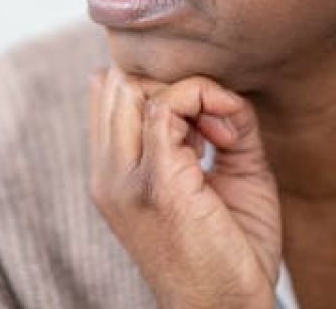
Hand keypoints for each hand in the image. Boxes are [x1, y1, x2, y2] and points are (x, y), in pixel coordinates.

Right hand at [88, 66, 281, 308]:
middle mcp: (107, 172)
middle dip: (169, 84)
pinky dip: (201, 100)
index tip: (203, 123)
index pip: (108, 92)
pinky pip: (164, 108)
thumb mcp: (213, 179)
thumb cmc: (228, 252)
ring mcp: (124, 179)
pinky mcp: (156, 185)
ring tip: (216, 133)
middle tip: (211, 124)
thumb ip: (214, 126)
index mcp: (111, 172)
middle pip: (117, 83)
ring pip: (132, 87)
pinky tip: (224, 138)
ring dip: (183, 92)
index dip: (157, 87)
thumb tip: (219, 92)